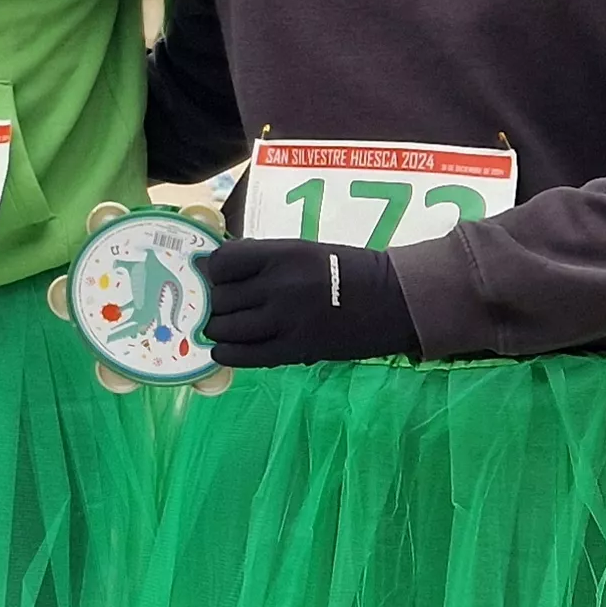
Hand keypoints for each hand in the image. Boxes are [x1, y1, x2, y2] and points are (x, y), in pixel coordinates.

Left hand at [199, 237, 416, 367]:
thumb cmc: (346, 271)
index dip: (214, 271)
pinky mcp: (294, 350)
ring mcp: (285, 320)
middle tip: (218, 307)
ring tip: (220, 328)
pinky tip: (224, 349)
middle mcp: (278, 285)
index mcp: (282, 254)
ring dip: (217, 329)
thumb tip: (213, 267)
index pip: (222, 262)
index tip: (218, 278)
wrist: (392, 301)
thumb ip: (262, 259)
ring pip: (225, 327)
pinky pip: (244, 355)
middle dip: (212, 303)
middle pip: (219, 297)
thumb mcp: (302, 251)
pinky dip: (227, 353)